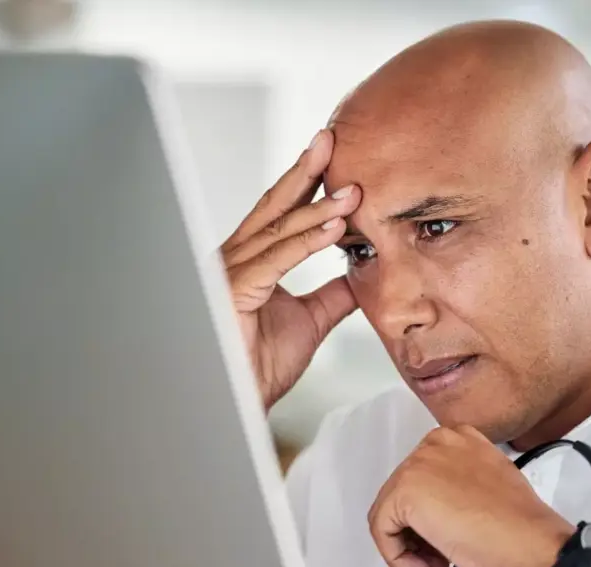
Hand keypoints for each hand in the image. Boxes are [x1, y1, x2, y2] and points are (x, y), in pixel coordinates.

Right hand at [220, 129, 361, 410]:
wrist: (239, 404)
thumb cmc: (260, 365)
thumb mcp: (311, 321)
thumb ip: (333, 295)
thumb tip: (360, 275)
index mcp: (251, 261)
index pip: (282, 213)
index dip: (308, 183)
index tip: (337, 157)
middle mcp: (236, 258)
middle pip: (274, 205)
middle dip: (305, 170)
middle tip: (332, 138)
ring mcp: (230, 272)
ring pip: (279, 229)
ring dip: (318, 207)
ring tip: (353, 190)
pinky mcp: (232, 291)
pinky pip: (276, 260)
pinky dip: (307, 242)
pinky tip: (335, 227)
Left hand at [367, 425, 574, 566]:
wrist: (530, 542)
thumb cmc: (518, 525)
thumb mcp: (487, 485)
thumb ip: (459, 484)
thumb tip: (440, 508)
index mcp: (457, 438)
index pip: (424, 480)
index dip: (432, 517)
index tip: (448, 538)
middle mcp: (435, 443)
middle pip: (405, 497)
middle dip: (419, 535)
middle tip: (440, 562)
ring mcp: (418, 465)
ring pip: (390, 513)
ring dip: (411, 548)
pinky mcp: (405, 492)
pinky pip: (382, 529)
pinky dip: (398, 557)